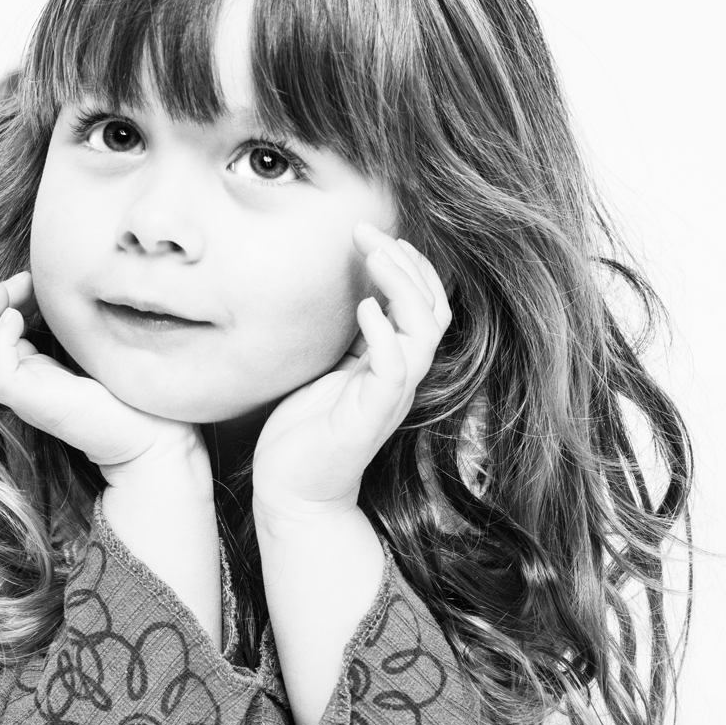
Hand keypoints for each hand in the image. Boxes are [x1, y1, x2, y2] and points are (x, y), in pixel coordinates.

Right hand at [0, 272, 204, 480]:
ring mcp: (26, 395)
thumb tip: (59, 289)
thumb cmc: (131, 393)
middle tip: (17, 281)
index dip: (0, 304)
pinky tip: (20, 318)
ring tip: (9, 296)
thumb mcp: (91, 348)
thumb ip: (70, 328)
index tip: (30, 281)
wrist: (154, 436)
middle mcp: (22, 385)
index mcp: (32, 373)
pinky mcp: (36, 402)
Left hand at [252, 224, 451, 519]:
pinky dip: (384, 334)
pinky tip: (363, 309)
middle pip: (433, 308)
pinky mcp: (369, 417)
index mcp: (394, 364)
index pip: (426, 305)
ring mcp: (389, 397)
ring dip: (400, 287)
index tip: (376, 234)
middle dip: (406, 263)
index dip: (411, 266)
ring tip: (373, 257)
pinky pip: (394, 368)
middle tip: (368, 231)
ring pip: (422, 331)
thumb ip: (348, 340)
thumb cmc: (305, 433)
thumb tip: (350, 293)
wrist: (292, 493)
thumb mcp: (329, 371)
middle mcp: (401, 378)